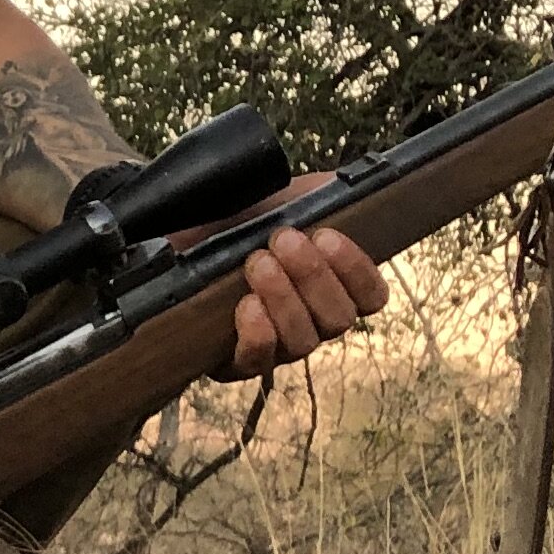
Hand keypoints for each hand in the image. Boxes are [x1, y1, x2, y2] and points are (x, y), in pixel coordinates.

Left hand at [218, 175, 386, 376]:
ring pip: (303, 341)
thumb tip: (341, 191)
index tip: (328, 236)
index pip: (371, 296)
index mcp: (334, 286)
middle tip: (285, 240)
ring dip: (284, 298)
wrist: (182, 237)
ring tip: (259, 263)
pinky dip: (258, 332)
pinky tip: (247, 304)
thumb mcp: (288, 198)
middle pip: (338, 318)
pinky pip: (259, 360)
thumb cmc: (243, 219)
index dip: (357, 271)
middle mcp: (313, 322)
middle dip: (314, 277)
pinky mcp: (237, 362)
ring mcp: (278, 346)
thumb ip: (324, 195)